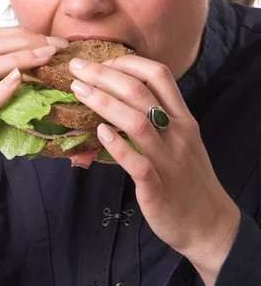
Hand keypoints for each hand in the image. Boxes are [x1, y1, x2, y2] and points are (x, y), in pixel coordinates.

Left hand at [69, 55, 240, 266]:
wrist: (210, 224)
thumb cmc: (188, 178)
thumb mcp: (181, 140)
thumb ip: (158, 117)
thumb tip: (120, 96)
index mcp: (182, 118)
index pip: (159, 75)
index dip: (128, 62)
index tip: (102, 61)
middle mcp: (177, 133)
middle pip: (140, 92)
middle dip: (104, 74)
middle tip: (77, 68)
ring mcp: (168, 160)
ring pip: (136, 121)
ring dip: (104, 102)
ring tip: (78, 90)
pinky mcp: (157, 187)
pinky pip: (136, 162)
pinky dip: (117, 145)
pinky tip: (99, 132)